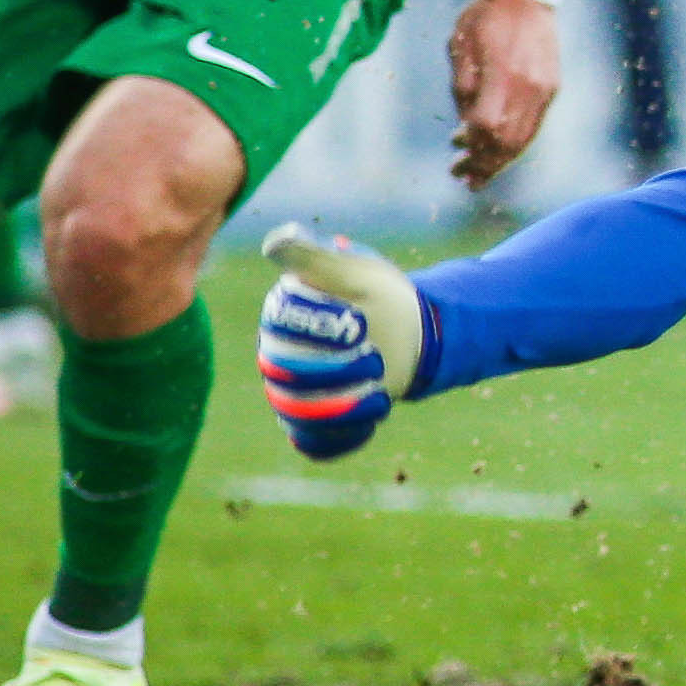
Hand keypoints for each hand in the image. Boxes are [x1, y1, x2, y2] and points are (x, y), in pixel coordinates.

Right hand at [256, 222, 428, 458]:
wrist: (409, 332)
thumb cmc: (378, 295)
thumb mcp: (354, 269)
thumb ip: (316, 256)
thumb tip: (277, 240)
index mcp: (280, 318)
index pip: (282, 331)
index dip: (323, 329)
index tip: (358, 321)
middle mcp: (276, 359)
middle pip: (289, 378)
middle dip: (340, 370)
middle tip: (376, 358)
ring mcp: (291, 396)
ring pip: (300, 415)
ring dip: (347, 405)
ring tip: (381, 387)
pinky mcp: (313, 425)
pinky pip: (315, 445)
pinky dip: (347, 435)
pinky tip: (374, 411)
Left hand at [446, 0, 560, 188]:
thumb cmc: (484, 18)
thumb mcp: (459, 48)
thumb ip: (463, 89)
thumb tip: (465, 128)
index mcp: (503, 75)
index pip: (487, 127)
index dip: (471, 147)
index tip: (455, 156)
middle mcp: (529, 87)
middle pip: (508, 140)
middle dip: (486, 164)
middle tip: (465, 178)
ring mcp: (544, 89)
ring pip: (524, 137)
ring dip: (502, 160)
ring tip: (482, 173)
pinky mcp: (552, 87)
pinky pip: (534, 125)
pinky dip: (517, 143)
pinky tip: (501, 149)